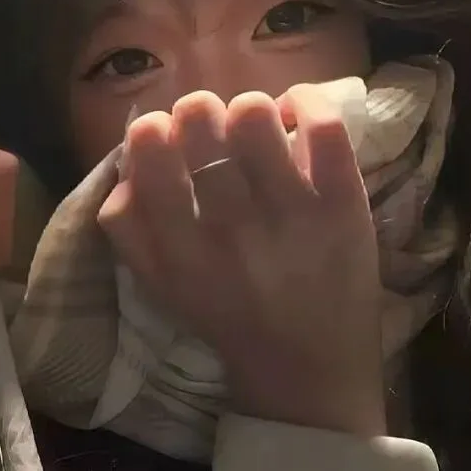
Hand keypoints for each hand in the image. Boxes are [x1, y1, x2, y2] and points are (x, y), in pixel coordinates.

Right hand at [98, 87, 384, 437]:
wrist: (305, 367)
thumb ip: (125, 223)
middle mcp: (231, 228)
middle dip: (198, 109)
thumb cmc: (224, 313)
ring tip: (254, 129)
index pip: (149, 151)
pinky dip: (306, 103)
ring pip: (256, 114)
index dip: (150, 126)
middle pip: (201, 119)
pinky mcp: (344, 208)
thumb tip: (128, 159)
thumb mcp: (156, 282)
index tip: (161, 133)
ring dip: (248, 109)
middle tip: (210, 127)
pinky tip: (295, 117)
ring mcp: (292, 215)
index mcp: (179, 247)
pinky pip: (325, 128)